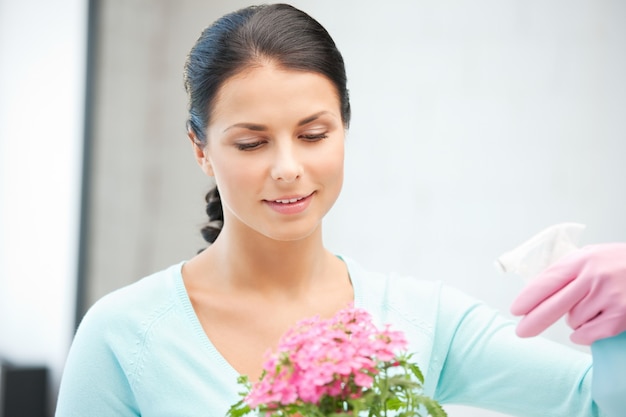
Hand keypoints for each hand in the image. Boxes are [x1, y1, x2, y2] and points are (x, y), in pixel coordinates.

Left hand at [510, 243, 625, 344]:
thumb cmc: (621, 264)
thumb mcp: (593, 255)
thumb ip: (568, 270)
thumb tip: (538, 293)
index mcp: (582, 259)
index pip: (547, 280)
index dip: (529, 297)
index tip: (516, 310)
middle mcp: (594, 277)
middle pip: (553, 306)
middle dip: (534, 321)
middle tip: (521, 332)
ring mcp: (608, 297)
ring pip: (572, 321)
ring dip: (575, 319)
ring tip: (594, 305)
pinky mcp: (620, 316)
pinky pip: (588, 334)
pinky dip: (585, 334)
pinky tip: (593, 324)